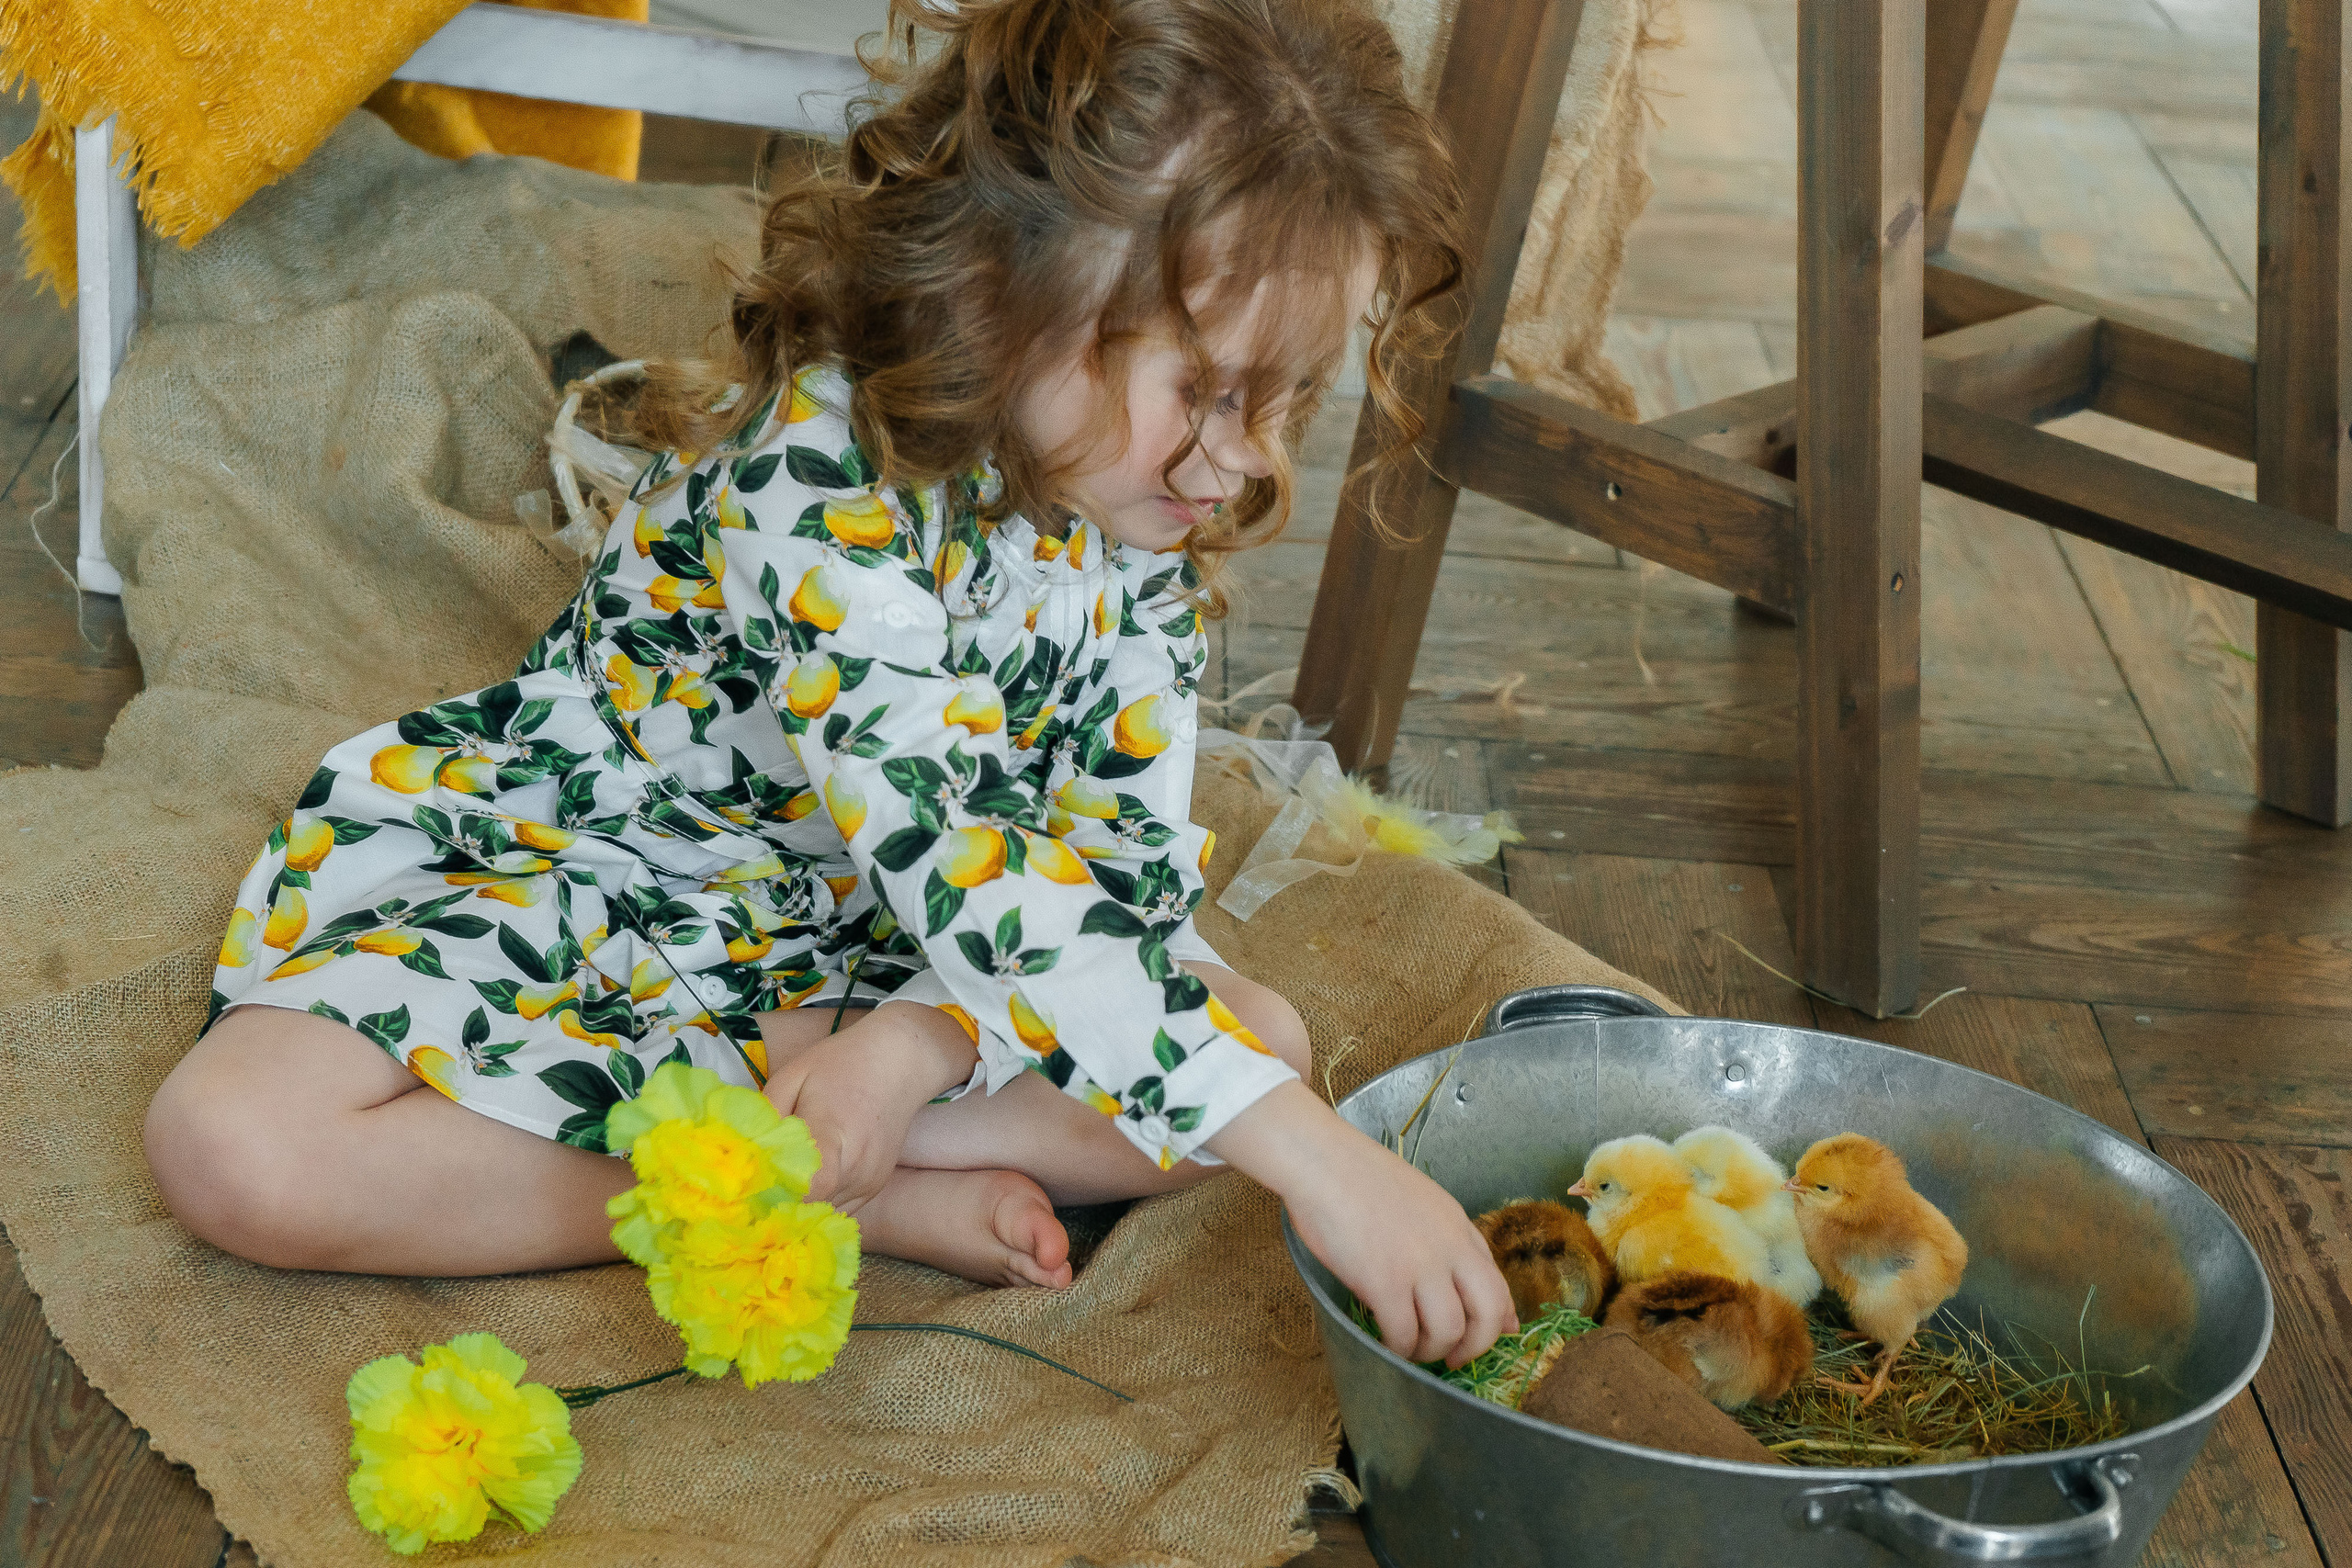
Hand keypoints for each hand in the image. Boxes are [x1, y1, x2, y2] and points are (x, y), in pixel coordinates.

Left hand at [763, 1003, 975, 1211]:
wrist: (900, 1062)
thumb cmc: (841, 1063)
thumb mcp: (793, 1076)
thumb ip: (766, 1117)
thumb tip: (740, 1151)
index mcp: (834, 1135)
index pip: (809, 1185)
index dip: (777, 1199)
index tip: (747, 1198)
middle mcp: (857, 1169)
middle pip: (810, 1210)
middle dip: (775, 1210)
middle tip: (743, 1203)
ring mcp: (868, 1184)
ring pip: (822, 1218)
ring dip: (794, 1214)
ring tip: (766, 1202)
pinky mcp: (873, 1189)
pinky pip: (837, 1213)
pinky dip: (815, 1209)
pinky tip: (797, 1198)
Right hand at [1208, 1082, 1513, 1367]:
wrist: (1320, 1160)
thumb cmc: (1361, 1178)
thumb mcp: (1423, 1202)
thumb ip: (1450, 1240)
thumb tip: (1464, 1272)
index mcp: (1459, 1227)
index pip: (1498, 1286)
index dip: (1495, 1323)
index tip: (1478, 1340)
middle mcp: (1449, 1247)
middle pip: (1488, 1315)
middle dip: (1474, 1347)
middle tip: (1451, 1359)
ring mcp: (1418, 1265)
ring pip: (1447, 1331)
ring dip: (1430, 1351)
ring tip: (1409, 1347)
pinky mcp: (1383, 1280)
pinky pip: (1402, 1334)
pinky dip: (1397, 1348)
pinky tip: (1384, 1341)